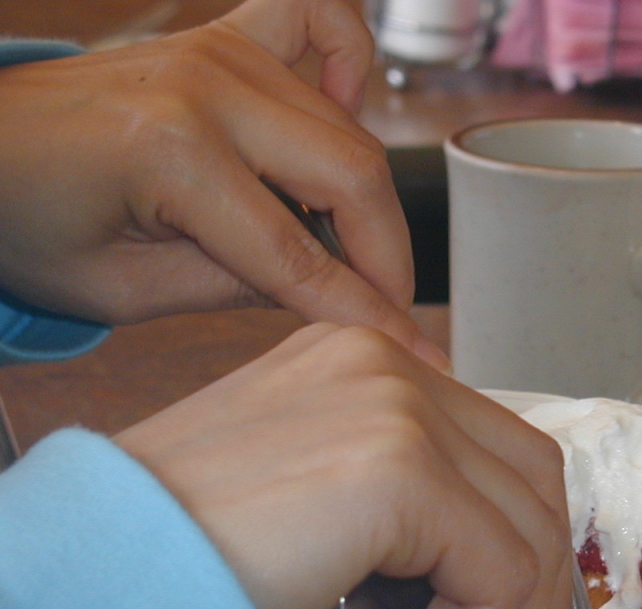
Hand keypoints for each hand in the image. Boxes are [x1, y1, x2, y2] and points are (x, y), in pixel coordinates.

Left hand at [0, 0, 446, 366]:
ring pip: (349, 128)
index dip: (364, 313)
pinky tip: (345, 112)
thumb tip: (329, 298)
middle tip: (388, 310)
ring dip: (372, 200)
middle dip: (387, 257)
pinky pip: (317, 17)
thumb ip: (236, 289)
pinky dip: (350, 59)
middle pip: (352, 176)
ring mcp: (220, 51)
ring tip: (356, 254)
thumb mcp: (123, 290)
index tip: (415, 353)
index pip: (299, 254)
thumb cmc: (24, 221)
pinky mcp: (223, 37)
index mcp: (170, 153)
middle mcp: (206, 88)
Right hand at [115, 323, 574, 608]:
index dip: (530, 555)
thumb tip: (500, 606)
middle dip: (537, 603)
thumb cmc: (182, 564)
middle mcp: (389, 365)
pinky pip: (494, 574)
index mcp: (368, 368)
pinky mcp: (398, 464)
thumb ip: (411, 532)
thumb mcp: (320, 522)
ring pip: (527, 536)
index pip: (502, 458)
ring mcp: (396, 405)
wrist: (90, 582)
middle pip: (533, 487)